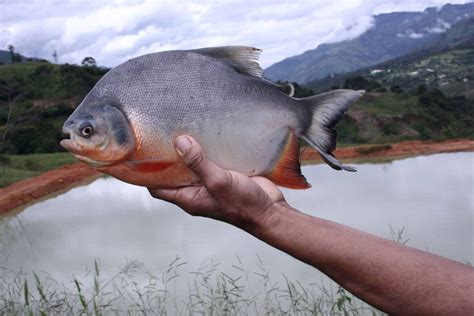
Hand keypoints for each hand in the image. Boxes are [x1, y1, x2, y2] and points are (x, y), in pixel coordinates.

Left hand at [148, 135, 286, 229]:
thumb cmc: (243, 205)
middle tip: (163, 133)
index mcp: (188, 198)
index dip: (148, 172)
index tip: (142, 153)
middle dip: (169, 155)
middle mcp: (196, 190)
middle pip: (175, 172)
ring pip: (194, 164)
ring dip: (190, 149)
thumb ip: (198, 163)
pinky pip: (212, 160)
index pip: (158, 187)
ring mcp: (211, 182)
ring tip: (183, 128)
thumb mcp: (218, 182)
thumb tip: (180, 143)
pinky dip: (208, 148)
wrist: (270, 210)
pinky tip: (209, 133)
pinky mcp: (225, 174)